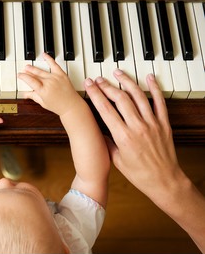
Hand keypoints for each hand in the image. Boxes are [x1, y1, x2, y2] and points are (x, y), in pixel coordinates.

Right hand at [17, 53, 79, 116]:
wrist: (71, 105)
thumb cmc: (58, 106)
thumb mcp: (43, 103)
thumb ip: (33, 96)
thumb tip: (25, 94)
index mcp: (42, 90)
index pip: (30, 81)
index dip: (23, 77)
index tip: (20, 75)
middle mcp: (48, 83)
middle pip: (35, 75)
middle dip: (27, 71)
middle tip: (23, 70)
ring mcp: (55, 78)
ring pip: (41, 70)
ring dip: (34, 68)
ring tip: (28, 66)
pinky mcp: (62, 74)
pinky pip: (54, 64)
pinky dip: (48, 59)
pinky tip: (44, 55)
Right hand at [85, 69, 182, 200]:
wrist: (164, 181)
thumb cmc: (139, 174)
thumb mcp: (116, 160)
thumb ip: (108, 141)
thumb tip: (99, 129)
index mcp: (123, 137)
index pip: (105, 109)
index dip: (96, 94)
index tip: (89, 85)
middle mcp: (138, 127)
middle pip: (120, 99)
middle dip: (107, 86)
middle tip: (99, 79)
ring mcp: (152, 124)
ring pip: (138, 96)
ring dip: (127, 82)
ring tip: (118, 73)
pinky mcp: (164, 124)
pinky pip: (160, 102)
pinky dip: (155, 88)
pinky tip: (149, 78)